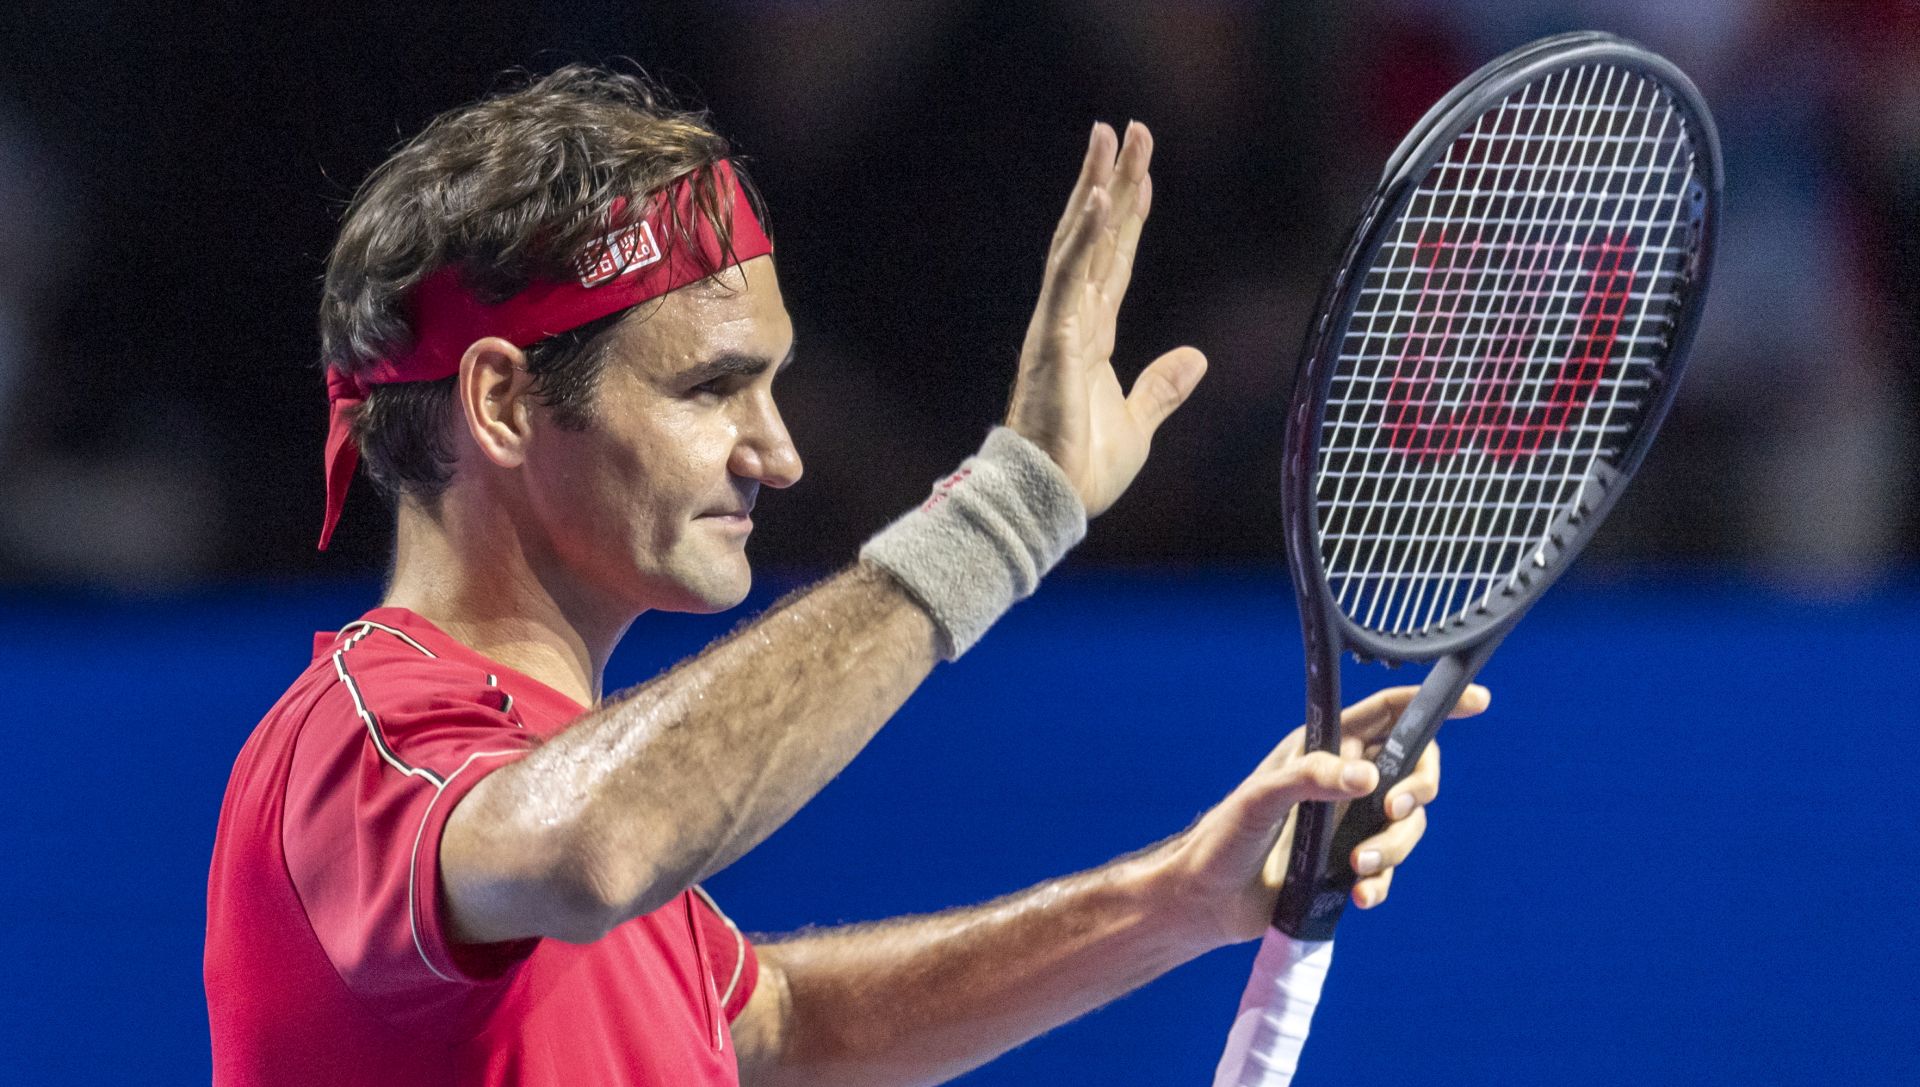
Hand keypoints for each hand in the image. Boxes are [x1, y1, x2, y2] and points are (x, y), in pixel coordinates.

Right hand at [1005, 121, 1206, 516]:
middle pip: (1093, 236)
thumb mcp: (1138, 423)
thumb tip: (1197, 358)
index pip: (1112, 261)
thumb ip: (1162, 388)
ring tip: (1109, 138)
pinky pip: (1069, 277)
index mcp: (1091, 337)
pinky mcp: (1054, 339)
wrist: (1052, 501)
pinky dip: (1084, 236)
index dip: (1126, 216)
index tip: (1141, 173)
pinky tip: (1098, 198)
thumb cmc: (1082, 469)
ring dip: (1095, 186)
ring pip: (1078, 241)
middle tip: (1126, 128)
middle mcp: (1071, 320)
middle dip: (1111, 180)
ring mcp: (1059, 325)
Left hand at [1157, 685, 1490, 949]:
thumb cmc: (1225, 837)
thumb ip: (1311, 780)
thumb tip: (1370, 779)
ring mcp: (1351, 823)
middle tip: (1394, 811)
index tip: (1477, 701)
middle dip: (1420, 790)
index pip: (1387, 715)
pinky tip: (1359, 895)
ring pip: (1408, 825)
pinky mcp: (1350, 864)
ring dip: (1393, 848)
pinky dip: (1381, 883)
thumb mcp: (1261, 799)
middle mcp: (1344, 780)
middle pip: (1415, 770)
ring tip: (1356, 870)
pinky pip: (1389, 869)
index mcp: (1324, 748)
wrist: (1208, 900)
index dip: (1431, 705)